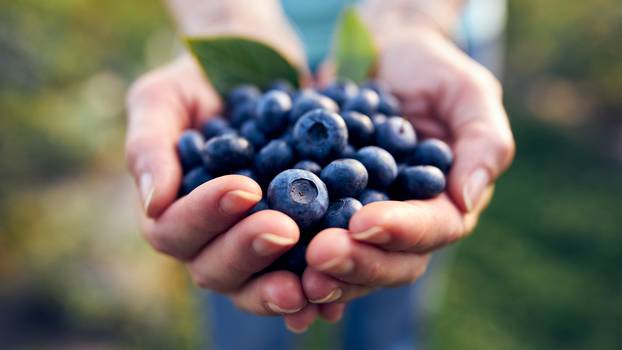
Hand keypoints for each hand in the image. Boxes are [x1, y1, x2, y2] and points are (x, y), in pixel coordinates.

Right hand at [125, 55, 344, 329]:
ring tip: (312, 282)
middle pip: (214, 270)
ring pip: (255, 286)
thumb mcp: (167, 96)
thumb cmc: (202, 82)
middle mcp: (209, 239)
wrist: (264, 70)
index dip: (206, 216)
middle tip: (285, 230)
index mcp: (171, 210)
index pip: (174, 230)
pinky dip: (316, 291)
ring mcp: (251, 248)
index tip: (245, 188)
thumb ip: (149, 144)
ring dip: (280, 288)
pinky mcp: (295, 246)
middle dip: (248, 251)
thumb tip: (153, 203)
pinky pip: (300, 278)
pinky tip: (335, 294)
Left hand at [304, 23, 513, 305]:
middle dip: (357, 261)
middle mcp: (407, 224)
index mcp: (445, 202)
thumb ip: (483, 141)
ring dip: (325, 273)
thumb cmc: (430, 70)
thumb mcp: (467, 92)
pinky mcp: (328, 214)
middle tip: (319, 254)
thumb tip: (467, 198)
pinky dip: (295, 263)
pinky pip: (313, 243)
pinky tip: (273, 269)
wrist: (378, 58)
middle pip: (391, 261)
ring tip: (296, 270)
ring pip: (352, 264)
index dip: (400, 231)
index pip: (432, 228)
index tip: (364, 223)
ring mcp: (365, 224)